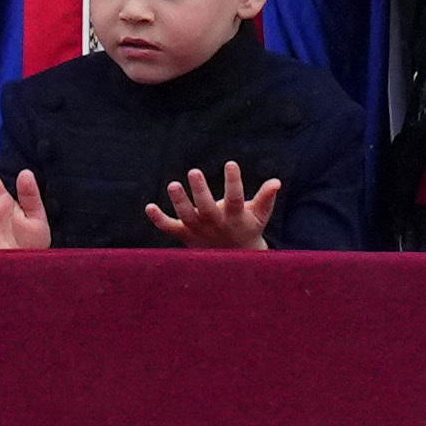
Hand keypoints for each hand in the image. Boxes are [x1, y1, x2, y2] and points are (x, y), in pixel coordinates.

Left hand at [147, 163, 284, 251]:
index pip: (235, 198)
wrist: (233, 261)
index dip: (233, 182)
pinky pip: (169, 228)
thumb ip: (266, 198)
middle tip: (194, 171)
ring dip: (179, 202)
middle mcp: (215, 224)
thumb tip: (276, 181)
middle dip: (200, 190)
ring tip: (173, 184)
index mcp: (234, 217)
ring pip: (186, 216)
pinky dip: (158, 219)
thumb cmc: (248, 229)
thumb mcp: (260, 215)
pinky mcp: (184, 235)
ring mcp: (198, 230)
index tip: (231, 164)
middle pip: (206, 207)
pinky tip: (149, 207)